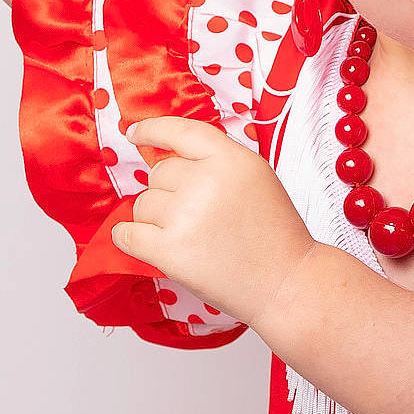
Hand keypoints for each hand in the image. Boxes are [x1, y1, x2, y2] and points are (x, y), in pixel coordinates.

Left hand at [111, 115, 320, 333]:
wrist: (287, 282)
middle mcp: (206, 181)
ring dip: (155, 220)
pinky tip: (140, 241)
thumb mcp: (257, 178)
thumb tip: (168, 161)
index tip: (134, 134)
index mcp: (231, 159)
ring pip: (142, 205)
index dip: (152, 130)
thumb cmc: (274, 235)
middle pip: (158, 174)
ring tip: (190, 238)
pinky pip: (126, 234)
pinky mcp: (169, 249)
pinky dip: (127, 238)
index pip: (180, 131)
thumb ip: (218, 162)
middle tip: (198, 218)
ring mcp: (186, 215)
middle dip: (168, 193)